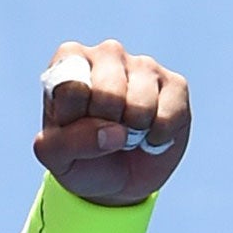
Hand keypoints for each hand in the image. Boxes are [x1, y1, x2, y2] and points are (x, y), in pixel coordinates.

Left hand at [36, 40, 189, 206]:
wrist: (114, 178)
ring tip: (125, 134)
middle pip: (107, 93)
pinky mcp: (176, 84)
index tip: (71, 125)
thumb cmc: (77, 156)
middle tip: (101, 131)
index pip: (71, 88)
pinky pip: (169, 115)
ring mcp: (144, 65)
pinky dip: (157, 137)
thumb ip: (66, 143)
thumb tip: (113, 132)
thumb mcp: (55, 156)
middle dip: (104, 126)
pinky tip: (149, 136)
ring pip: (139, 104)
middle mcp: (107, 53)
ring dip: (132, 133)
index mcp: (69, 60)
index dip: (73, 119)